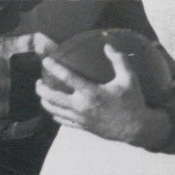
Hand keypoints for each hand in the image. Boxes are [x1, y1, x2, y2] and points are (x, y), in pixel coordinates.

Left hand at [35, 44, 169, 147]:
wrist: (135, 128)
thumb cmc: (133, 101)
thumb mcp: (129, 78)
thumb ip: (118, 60)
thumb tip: (107, 45)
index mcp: (92, 92)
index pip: (68, 78)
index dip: (55, 68)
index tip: (45, 61)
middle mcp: (82, 106)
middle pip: (53, 98)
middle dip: (42, 89)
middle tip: (38, 81)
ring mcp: (80, 118)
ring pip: (55, 111)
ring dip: (45, 101)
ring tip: (42, 93)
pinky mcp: (82, 127)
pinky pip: (63, 121)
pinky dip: (55, 114)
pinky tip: (53, 109)